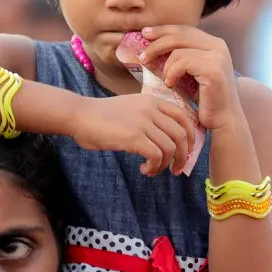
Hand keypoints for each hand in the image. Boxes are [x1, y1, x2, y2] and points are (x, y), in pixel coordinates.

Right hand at [73, 92, 200, 176]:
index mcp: (152, 101)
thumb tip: (167, 138)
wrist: (80, 115)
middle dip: (183, 155)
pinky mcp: (134, 137)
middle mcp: (151, 109)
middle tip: (176, 169)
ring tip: (153, 170)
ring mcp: (143, 122)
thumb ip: (149, 116)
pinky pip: (156, 156)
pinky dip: (154, 167)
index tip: (187, 150)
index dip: (190, 135)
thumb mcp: (131, 107)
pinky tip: (144, 169)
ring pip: (171, 147)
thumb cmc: (102, 115)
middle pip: (181, 134)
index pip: (183, 116)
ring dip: (166, 165)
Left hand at [137, 25, 244, 133]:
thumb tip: (152, 45)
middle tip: (142, 56)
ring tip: (165, 79)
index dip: (163, 30)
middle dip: (157, 44)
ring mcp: (217, 56)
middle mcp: (218, 46)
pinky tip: (171, 84)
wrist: (223, 119)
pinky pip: (183, 63)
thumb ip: (181, 56)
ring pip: (178, 51)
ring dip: (166, 66)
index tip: (145, 33)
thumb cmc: (205, 98)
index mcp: (214, 43)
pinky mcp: (213, 69)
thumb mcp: (191, 72)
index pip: (184, 29)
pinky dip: (172, 73)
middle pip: (179, 36)